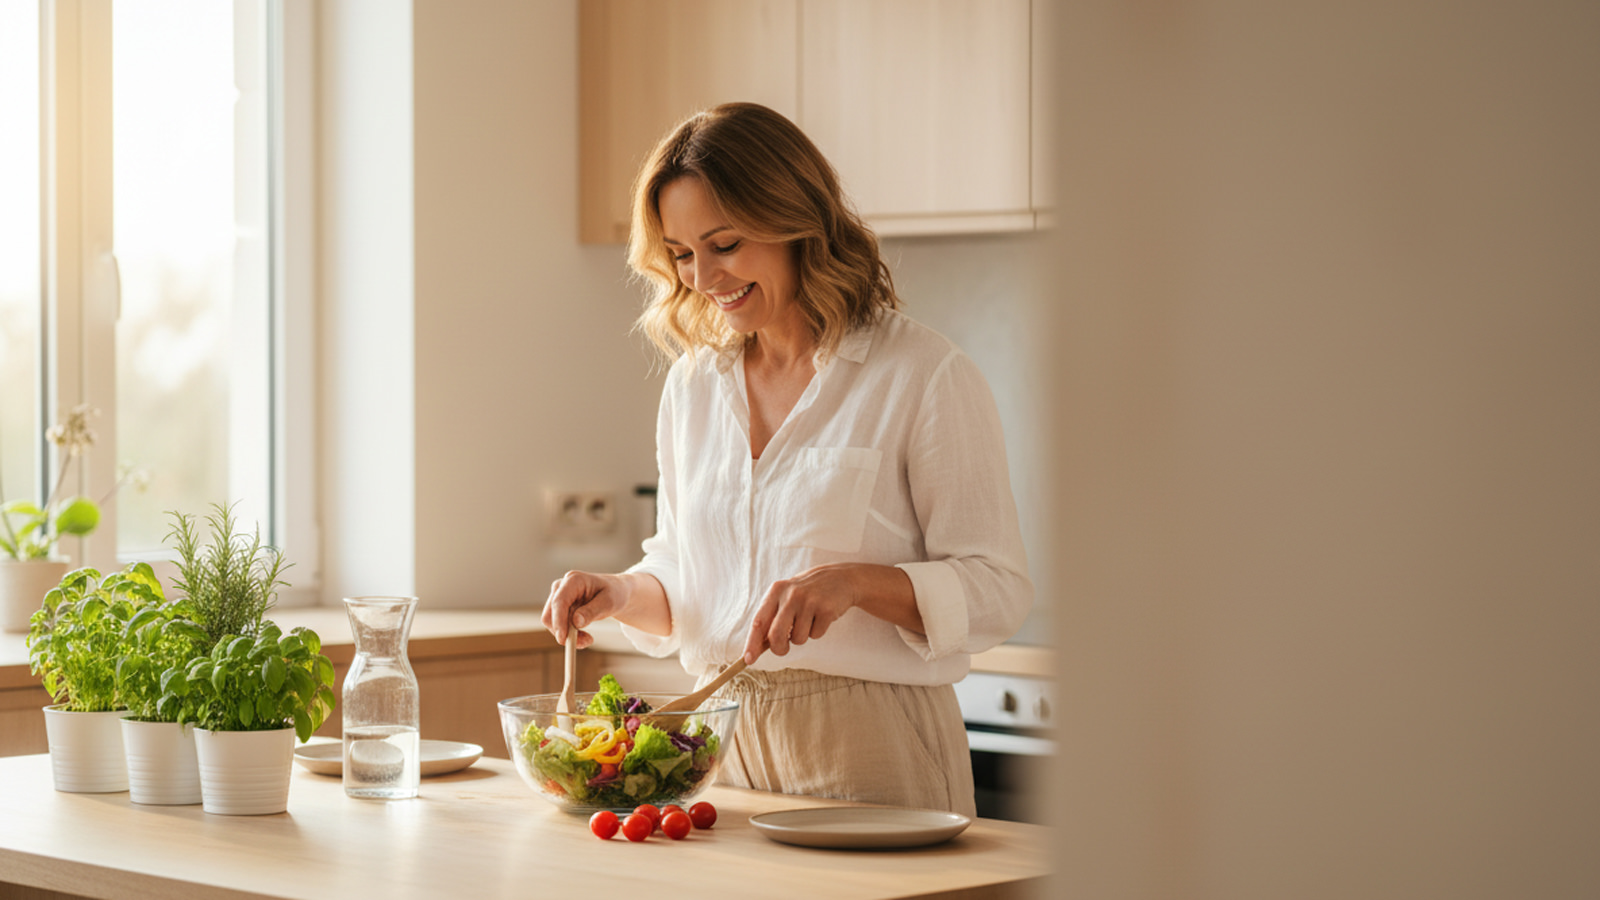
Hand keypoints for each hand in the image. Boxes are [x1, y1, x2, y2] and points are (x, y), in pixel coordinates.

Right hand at [542, 570, 626, 648]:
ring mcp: (558, 596)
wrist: (615, 592)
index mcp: (574, 580)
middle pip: (551, 614)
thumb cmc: (614, 593)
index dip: (559, 621)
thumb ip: (593, 611)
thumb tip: (576, 622)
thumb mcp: (609, 603)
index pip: (559, 601)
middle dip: (564, 632)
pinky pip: (557, 625)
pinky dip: (568, 634)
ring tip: (588, 639)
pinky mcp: (559, 607)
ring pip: (552, 622)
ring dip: (567, 635)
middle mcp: (561, 586)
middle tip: (584, 643)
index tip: (563, 639)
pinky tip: (583, 636)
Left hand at [741, 563, 863, 661]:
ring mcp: (809, 601)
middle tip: (783, 649)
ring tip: (809, 620)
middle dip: (779, 648)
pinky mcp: (826, 609)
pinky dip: (817, 631)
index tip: (748, 660)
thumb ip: (772, 618)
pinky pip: (816, 635)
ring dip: (802, 636)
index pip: (759, 621)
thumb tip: (756, 647)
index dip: (752, 643)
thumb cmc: (807, 592)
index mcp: (776, 591)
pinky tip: (821, 617)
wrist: (841, 578)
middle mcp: (791, 594)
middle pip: (776, 635)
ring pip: (798, 639)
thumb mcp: (786, 596)